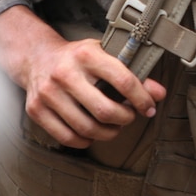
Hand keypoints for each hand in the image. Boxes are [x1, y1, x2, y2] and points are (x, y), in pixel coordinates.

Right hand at [0, 5, 166, 147]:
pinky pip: (67, 137)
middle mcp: (65, 73)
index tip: (149, 107)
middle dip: (125, 118)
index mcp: (86, 55)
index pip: (123, 80)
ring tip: (114, 126)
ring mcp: (48, 93)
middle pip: (105, 110)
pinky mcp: (36, 110)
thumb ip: (133, 73)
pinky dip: (85, 140)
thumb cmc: (78, 57)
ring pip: (87, 128)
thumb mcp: (106, 55)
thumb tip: (159, 94)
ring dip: (108, 132)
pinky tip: (92, 133)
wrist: (36, 57)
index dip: (142, 98)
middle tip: (130, 117)